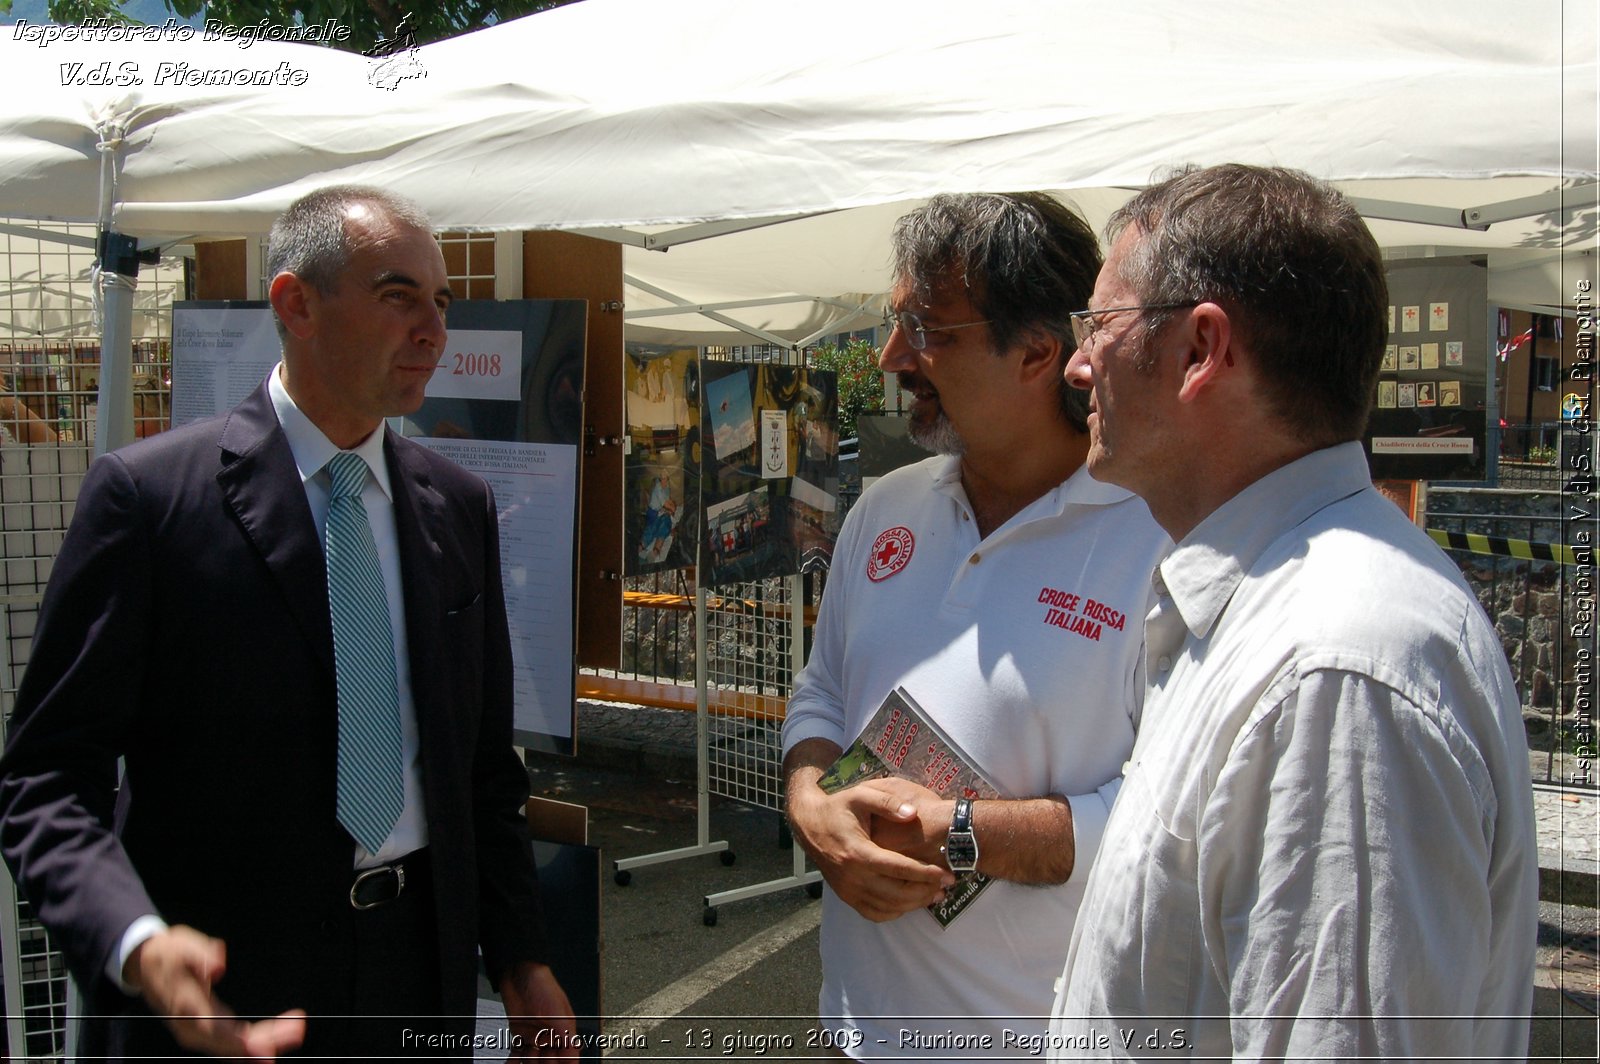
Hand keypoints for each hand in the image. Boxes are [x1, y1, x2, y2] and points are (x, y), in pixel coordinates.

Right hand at [125, 926, 305, 1058]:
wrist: (145, 963)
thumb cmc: (167, 953)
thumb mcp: (182, 944)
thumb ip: (201, 953)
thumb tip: (219, 963)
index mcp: (185, 1007)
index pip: (217, 1031)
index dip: (242, 1043)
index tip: (267, 1047)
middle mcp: (190, 1026)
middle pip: (229, 1043)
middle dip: (264, 1042)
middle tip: (296, 1032)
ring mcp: (196, 1029)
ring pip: (231, 1046)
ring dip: (264, 1042)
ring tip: (294, 1033)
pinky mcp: (204, 1026)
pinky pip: (229, 1041)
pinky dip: (251, 1044)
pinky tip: (273, 1043)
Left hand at [499, 961, 576, 1060]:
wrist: (519, 974)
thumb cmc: (543, 987)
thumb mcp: (560, 1015)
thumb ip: (567, 1038)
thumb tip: (575, 1057)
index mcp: (564, 1031)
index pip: (568, 1057)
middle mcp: (550, 1035)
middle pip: (549, 1060)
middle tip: (539, 1060)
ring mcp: (534, 1035)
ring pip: (533, 1059)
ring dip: (530, 1063)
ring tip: (529, 1058)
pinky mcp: (519, 1033)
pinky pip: (517, 1053)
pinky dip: (514, 1062)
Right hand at [787, 777, 954, 921]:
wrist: (809, 824)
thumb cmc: (838, 808)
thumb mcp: (861, 795)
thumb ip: (888, 802)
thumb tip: (912, 813)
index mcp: (857, 852)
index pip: (898, 869)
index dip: (925, 873)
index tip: (947, 874)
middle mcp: (852, 876)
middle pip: (897, 894)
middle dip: (926, 891)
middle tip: (947, 884)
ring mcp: (848, 890)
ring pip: (888, 907)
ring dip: (914, 904)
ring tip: (935, 894)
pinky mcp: (846, 897)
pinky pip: (874, 913)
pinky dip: (895, 911)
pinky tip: (910, 901)